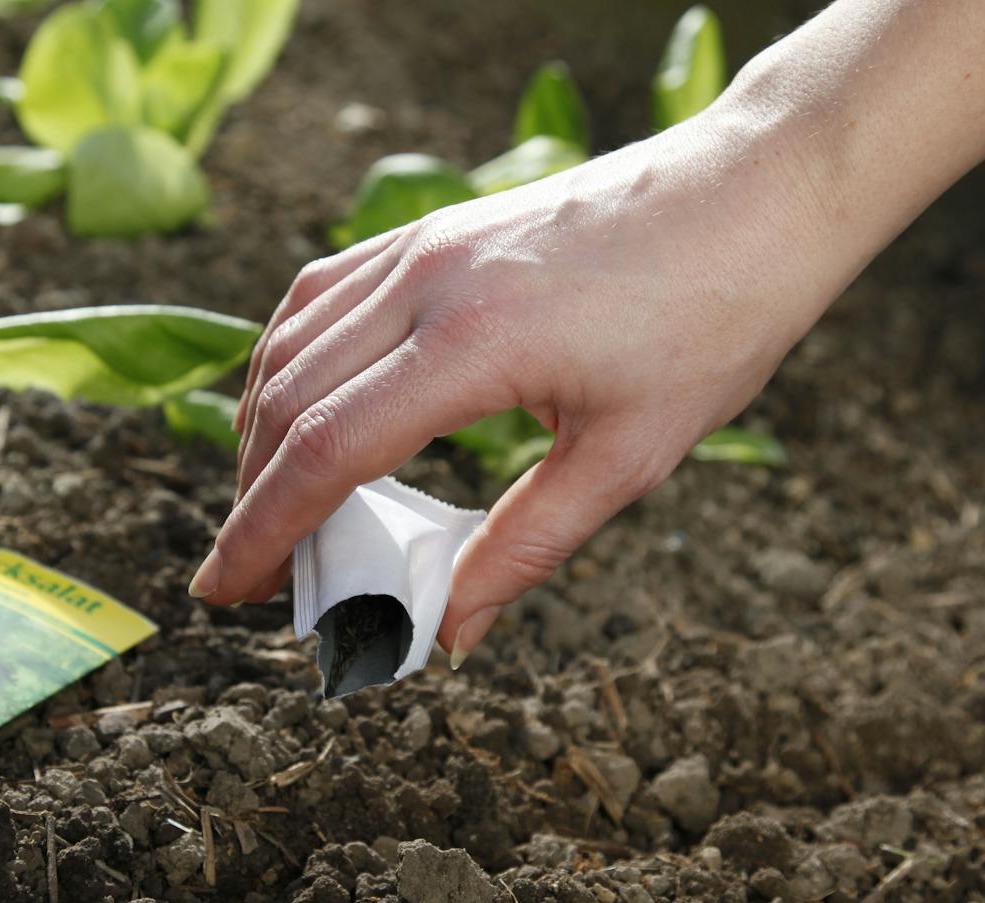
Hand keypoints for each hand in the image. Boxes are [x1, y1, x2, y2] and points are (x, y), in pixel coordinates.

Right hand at [190, 106, 857, 663]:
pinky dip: (291, 360)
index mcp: (472, 343)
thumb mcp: (632, 455)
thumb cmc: (716, 316)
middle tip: (249, 576)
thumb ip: (528, 545)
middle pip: (288, 400)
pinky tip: (297, 404)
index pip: (325, 450)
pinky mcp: (434, 230)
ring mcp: (422, 245)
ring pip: (292, 342)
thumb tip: (451, 630)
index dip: (263, 530)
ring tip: (268, 506)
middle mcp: (425, 282)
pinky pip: (323, 294)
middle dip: (251, 497)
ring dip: (262, 431)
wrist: (761, 190)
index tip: (223, 589)